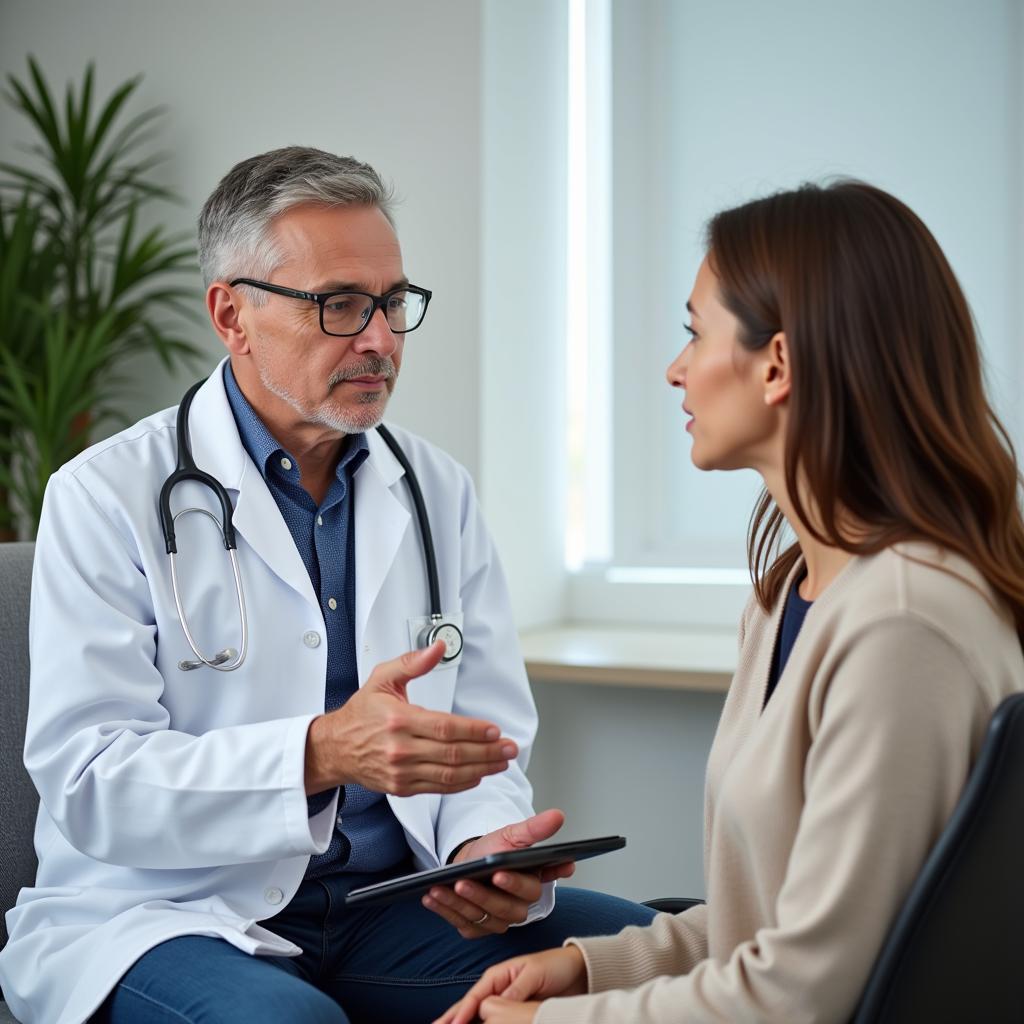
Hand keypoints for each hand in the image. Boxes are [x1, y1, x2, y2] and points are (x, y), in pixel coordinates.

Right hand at [304, 641, 517, 795]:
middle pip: (452, 754)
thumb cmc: (361, 713)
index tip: (495, 730)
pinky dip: (462, 783)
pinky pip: (439, 787)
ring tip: (502, 762)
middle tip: (510, 748)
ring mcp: (402, 771)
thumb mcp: (382, 679)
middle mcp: (400, 749)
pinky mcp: (403, 787)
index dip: (473, 730)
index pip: (444, 728)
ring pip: (450, 774)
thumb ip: (412, 663)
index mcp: (398, 720)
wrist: (335, 748)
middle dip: (487, 752)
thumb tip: (438, 647)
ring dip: (481, 769)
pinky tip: (479, 774)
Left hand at [422, 809, 576, 938]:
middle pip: (504, 908)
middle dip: (481, 895)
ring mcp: (496, 921)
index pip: (529, 888)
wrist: (471, 863)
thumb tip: (559, 815)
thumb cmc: (494, 851)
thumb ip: (534, 829)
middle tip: (463, 882)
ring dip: (457, 903)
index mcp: (531, 885)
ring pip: (480, 916)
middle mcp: (517, 908)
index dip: (515, 883)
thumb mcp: (511, 836)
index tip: (499, 873)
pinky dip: (444, 910)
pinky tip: (430, 897)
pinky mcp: (476, 929)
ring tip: (440, 888)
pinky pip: (460, 923)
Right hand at [433, 946, 586, 1023]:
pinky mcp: (514, 1010)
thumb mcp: (534, 974)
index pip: (475, 996)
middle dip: (451, 1017)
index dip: (462, 1012)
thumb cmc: (555, 967)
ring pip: (478, 1014)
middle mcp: (498, 987)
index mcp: (499, 974)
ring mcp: (505, 999)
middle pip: (469, 1005)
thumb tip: (493, 1005)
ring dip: (463, 1021)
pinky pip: (493, 1020)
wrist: (578, 971)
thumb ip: (515, 989)